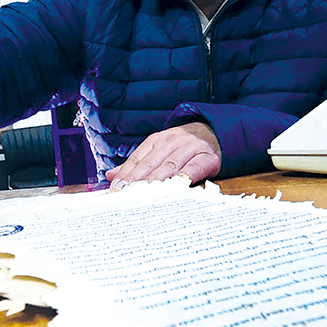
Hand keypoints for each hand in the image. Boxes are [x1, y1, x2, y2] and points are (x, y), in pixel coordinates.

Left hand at [104, 122, 221, 189]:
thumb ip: (136, 163)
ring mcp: (191, 148)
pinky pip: (194, 168)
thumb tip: (111, 175)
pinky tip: (174, 188)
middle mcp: (172, 141)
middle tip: (125, 193)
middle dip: (137, 179)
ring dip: (156, 180)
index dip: (126, 172)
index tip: (115, 187)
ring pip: (170, 165)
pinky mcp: (208, 157)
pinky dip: (184, 177)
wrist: (215, 132)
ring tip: (144, 194)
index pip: (138, 157)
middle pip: (152, 162)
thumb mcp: (159, 149)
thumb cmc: (182, 145)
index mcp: (157, 140)